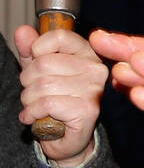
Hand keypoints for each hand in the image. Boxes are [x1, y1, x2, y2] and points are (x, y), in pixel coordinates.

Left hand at [13, 24, 105, 166]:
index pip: (59, 37)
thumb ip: (30, 50)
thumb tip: (23, 31)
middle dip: (27, 81)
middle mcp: (95, 69)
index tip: (36, 61)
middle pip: (44, 64)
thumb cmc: (55, 100)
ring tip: (35, 107)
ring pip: (42, 86)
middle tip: (34, 92)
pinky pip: (46, 104)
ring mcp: (93, 89)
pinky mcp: (87, 110)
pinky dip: (31, 113)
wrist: (68, 137)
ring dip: (28, 100)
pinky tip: (33, 117)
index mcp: (87, 54)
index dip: (37, 48)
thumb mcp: (38, 72)